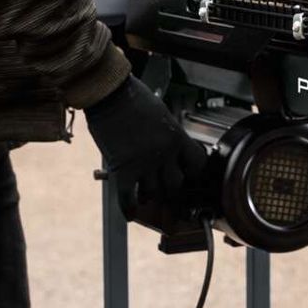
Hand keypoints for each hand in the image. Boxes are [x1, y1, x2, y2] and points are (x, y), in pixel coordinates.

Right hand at [84, 76, 207, 204]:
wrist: (110, 94)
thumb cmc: (135, 99)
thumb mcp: (162, 115)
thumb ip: (169, 135)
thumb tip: (173, 151)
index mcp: (177, 137)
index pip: (197, 164)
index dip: (193, 173)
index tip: (189, 176)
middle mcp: (164, 153)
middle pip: (176, 185)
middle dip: (172, 191)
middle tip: (168, 195)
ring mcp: (144, 163)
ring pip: (153, 194)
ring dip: (149, 196)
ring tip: (145, 195)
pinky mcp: (122, 169)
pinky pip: (128, 198)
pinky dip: (129, 209)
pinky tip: (130, 213)